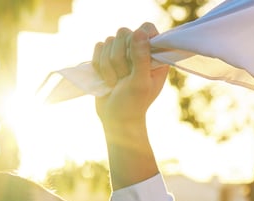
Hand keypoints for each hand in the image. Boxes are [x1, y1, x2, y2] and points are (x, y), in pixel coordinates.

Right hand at [92, 22, 165, 188]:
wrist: (116, 119)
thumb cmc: (133, 104)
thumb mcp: (140, 82)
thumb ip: (141, 57)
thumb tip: (139, 32)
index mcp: (156, 55)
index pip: (147, 28)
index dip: (138, 39)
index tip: (135, 57)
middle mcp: (140, 51)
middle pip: (124, 33)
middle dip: (119, 57)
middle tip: (125, 77)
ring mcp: (122, 53)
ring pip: (108, 41)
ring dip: (108, 65)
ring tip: (116, 82)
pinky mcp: (106, 57)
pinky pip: (97, 47)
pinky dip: (98, 64)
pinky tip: (106, 79)